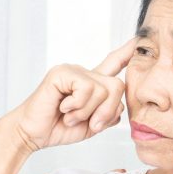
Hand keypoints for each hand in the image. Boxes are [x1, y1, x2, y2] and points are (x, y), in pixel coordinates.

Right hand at [4, 39, 136, 152]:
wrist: (33, 134)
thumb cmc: (58, 128)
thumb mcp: (93, 125)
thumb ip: (109, 113)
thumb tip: (119, 104)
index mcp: (92, 83)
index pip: (114, 64)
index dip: (127, 52)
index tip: (139, 39)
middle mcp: (84, 73)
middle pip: (117, 85)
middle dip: (107, 111)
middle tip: (91, 124)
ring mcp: (73, 71)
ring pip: (103, 89)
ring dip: (88, 112)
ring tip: (71, 116)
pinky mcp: (62, 73)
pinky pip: (86, 88)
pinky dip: (77, 106)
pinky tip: (63, 108)